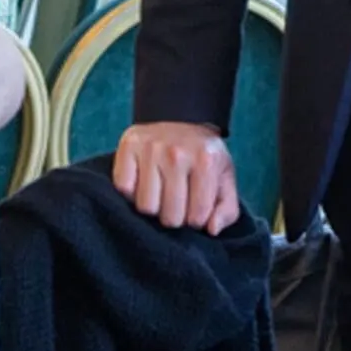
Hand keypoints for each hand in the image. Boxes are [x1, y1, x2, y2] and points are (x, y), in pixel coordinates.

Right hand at [111, 121, 237, 231]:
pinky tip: (143, 182)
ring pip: (145, 207)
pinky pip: (123, 188)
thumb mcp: (224, 179)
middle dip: (174, 216)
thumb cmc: (203, 158)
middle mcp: (177, 152)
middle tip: (177, 200)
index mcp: (206, 160)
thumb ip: (227, 210)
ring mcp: (151, 147)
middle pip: (169, 217)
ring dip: (153, 207)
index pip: (196, 218)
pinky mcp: (129, 145)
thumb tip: (211, 230)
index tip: (195, 206)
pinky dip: (132, 191)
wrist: (181, 120)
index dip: (196, 220)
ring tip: (160, 192)